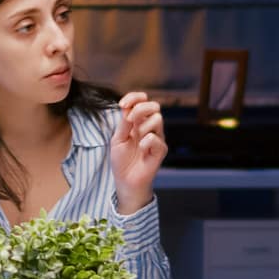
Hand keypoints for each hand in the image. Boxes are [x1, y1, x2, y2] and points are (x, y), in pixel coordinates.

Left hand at [109, 91, 165, 213]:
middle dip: (140, 108)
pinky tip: (141, 150)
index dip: (134, 97)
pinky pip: (156, 138)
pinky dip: (146, 142)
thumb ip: (124, 123)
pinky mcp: (161, 150)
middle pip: (154, 106)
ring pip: (158, 118)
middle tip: (129, 120)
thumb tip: (127, 107)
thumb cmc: (122, 161)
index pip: (142, 101)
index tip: (122, 104)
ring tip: (136, 138)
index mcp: (138, 122)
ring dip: (142, 126)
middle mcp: (150, 128)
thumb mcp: (118, 139)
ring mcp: (157, 138)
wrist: (126, 181)